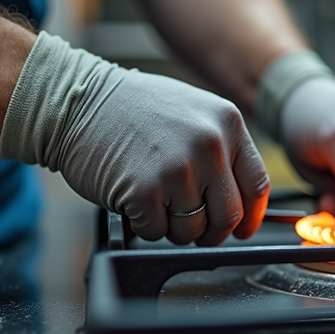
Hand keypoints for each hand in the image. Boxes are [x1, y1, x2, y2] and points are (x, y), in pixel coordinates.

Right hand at [59, 69, 269, 244]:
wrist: (78, 101)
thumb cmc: (131, 110)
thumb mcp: (193, 113)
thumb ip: (221, 150)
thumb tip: (241, 202)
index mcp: (227, 123)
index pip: (256, 185)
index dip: (250, 217)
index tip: (242, 229)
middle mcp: (209, 145)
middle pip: (229, 216)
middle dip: (212, 231)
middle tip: (194, 227)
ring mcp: (178, 169)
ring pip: (192, 229)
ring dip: (173, 226)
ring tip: (154, 198)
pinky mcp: (145, 192)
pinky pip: (157, 232)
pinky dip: (144, 224)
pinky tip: (132, 196)